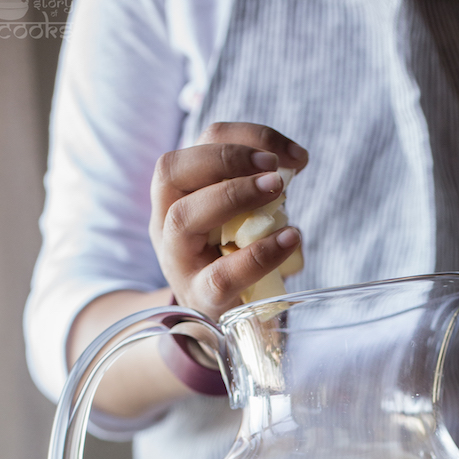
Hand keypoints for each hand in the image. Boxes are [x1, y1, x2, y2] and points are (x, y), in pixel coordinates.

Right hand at [149, 122, 307, 318]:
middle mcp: (164, 221)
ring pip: (183, 217)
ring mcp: (177, 261)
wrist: (228, 321)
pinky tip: (291, 239)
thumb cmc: (237, 257)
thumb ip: (256, 187)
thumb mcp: (243, 214)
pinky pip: (221, 274)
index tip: (293, 154)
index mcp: (177, 192)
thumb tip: (293, 161)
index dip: (245, 138)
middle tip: (276, 170)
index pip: (198, 145)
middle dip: (227, 159)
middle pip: (172, 170)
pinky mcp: (199, 297)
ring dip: (233, 195)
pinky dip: (260, 254)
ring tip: (278, 192)